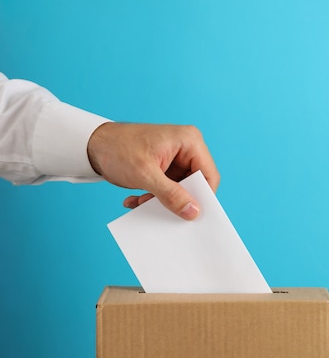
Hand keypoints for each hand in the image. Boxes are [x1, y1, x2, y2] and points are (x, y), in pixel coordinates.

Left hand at [87, 122, 219, 219]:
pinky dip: (154, 197)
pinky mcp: (165, 166)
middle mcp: (187, 148)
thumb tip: (193, 212)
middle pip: (195, 183)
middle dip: (177, 199)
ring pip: (181, 189)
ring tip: (141, 202)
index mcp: (190, 141)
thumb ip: (172, 195)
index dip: (203, 196)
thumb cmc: (118, 149)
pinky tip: (135, 199)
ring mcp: (175, 157)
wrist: (91, 144)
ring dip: (161, 200)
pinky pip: (168, 188)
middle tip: (162, 210)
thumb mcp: (146, 175)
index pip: (209, 175)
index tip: (191, 215)